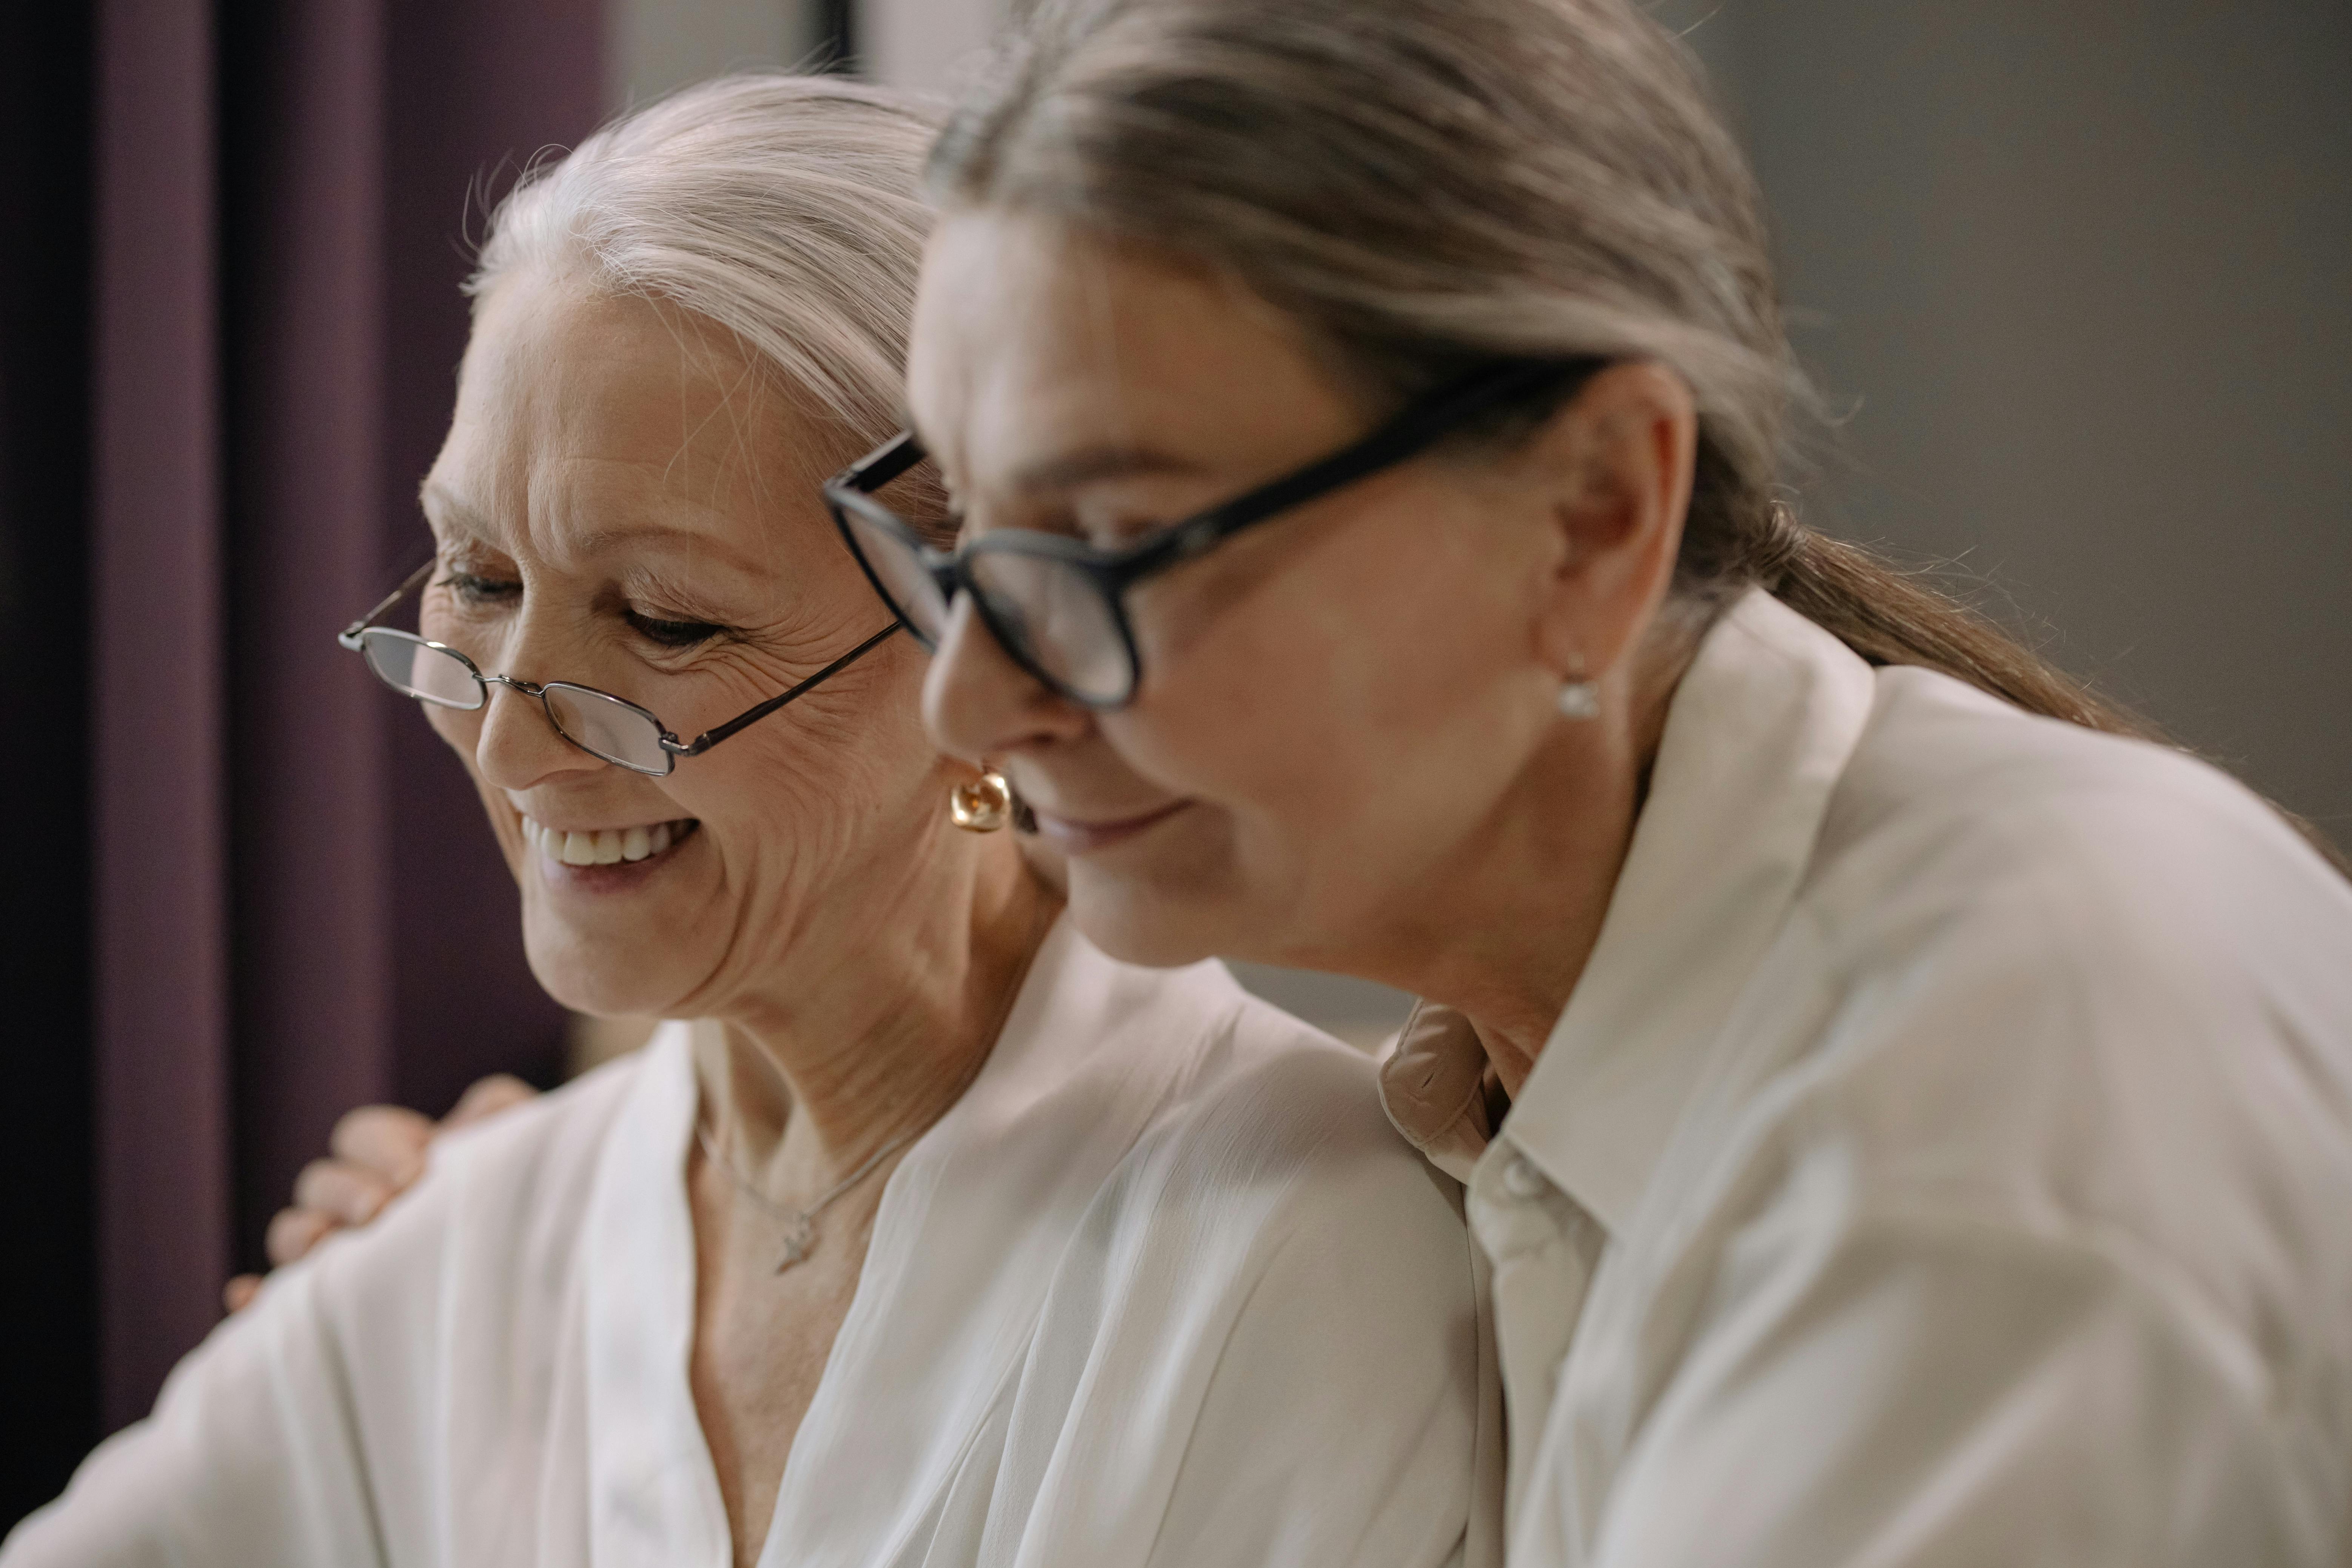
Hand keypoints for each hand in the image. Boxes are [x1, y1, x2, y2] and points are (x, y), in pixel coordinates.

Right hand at [223, 1073, 537, 1311]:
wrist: (552, 1270)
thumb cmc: (534, 1199)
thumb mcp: (529, 1145)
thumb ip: (498, 1114)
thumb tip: (458, 1125)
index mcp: (400, 1159)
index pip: (359, 1135)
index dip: (380, 1148)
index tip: (419, 1172)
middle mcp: (362, 1204)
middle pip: (318, 1183)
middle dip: (344, 1191)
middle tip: (382, 1210)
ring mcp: (342, 1257)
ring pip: (292, 1235)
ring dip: (302, 1236)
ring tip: (329, 1247)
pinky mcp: (333, 1311)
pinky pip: (274, 1304)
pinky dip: (256, 1299)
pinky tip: (247, 1298)